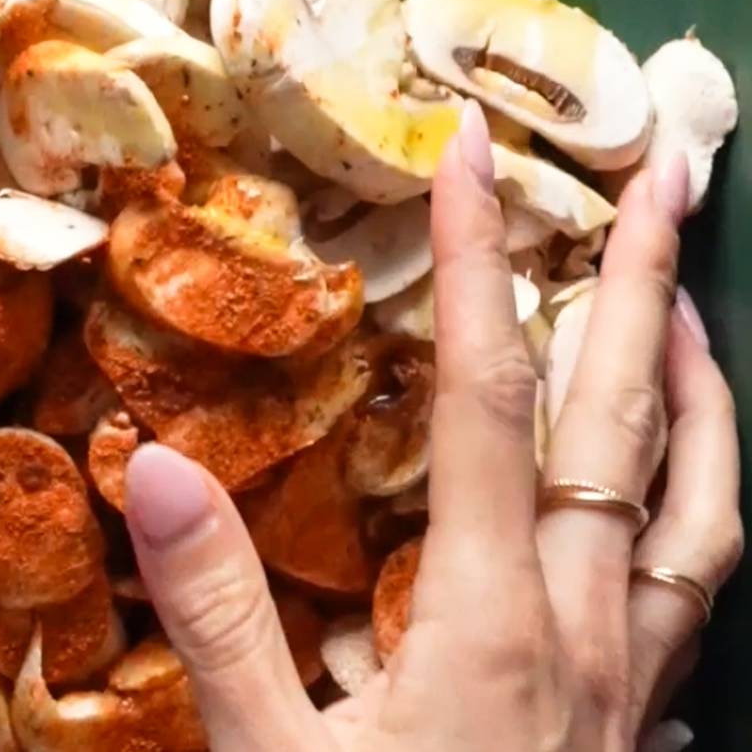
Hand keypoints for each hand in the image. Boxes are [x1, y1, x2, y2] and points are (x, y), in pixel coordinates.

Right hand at [123, 102, 741, 750]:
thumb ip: (217, 615)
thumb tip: (154, 469)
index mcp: (490, 613)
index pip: (485, 395)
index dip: (478, 262)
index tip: (472, 154)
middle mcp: (586, 620)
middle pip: (626, 419)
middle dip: (642, 280)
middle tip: (670, 170)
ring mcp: (636, 672)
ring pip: (700, 496)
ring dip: (697, 383)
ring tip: (685, 300)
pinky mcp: (646, 717)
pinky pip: (699, 575)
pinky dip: (703, 497)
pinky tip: (680, 491)